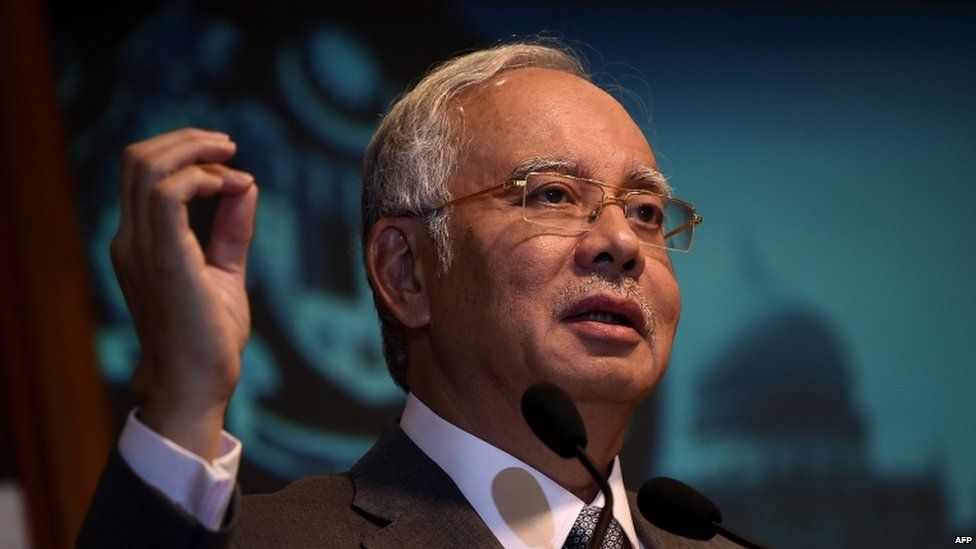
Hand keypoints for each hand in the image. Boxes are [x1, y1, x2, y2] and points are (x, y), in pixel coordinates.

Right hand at [111, 128, 257, 459]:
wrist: (197, 387)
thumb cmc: (209, 340)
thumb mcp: (225, 273)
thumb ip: (231, 230)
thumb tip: (245, 186)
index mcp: (139, 244)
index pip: (143, 174)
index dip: (185, 155)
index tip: (231, 166)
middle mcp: (131, 241)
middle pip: (137, 158)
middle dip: (186, 140)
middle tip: (229, 147)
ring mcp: (140, 249)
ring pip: (147, 166)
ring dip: (194, 151)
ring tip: (232, 159)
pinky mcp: (163, 259)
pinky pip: (168, 194)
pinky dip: (202, 179)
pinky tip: (232, 189)